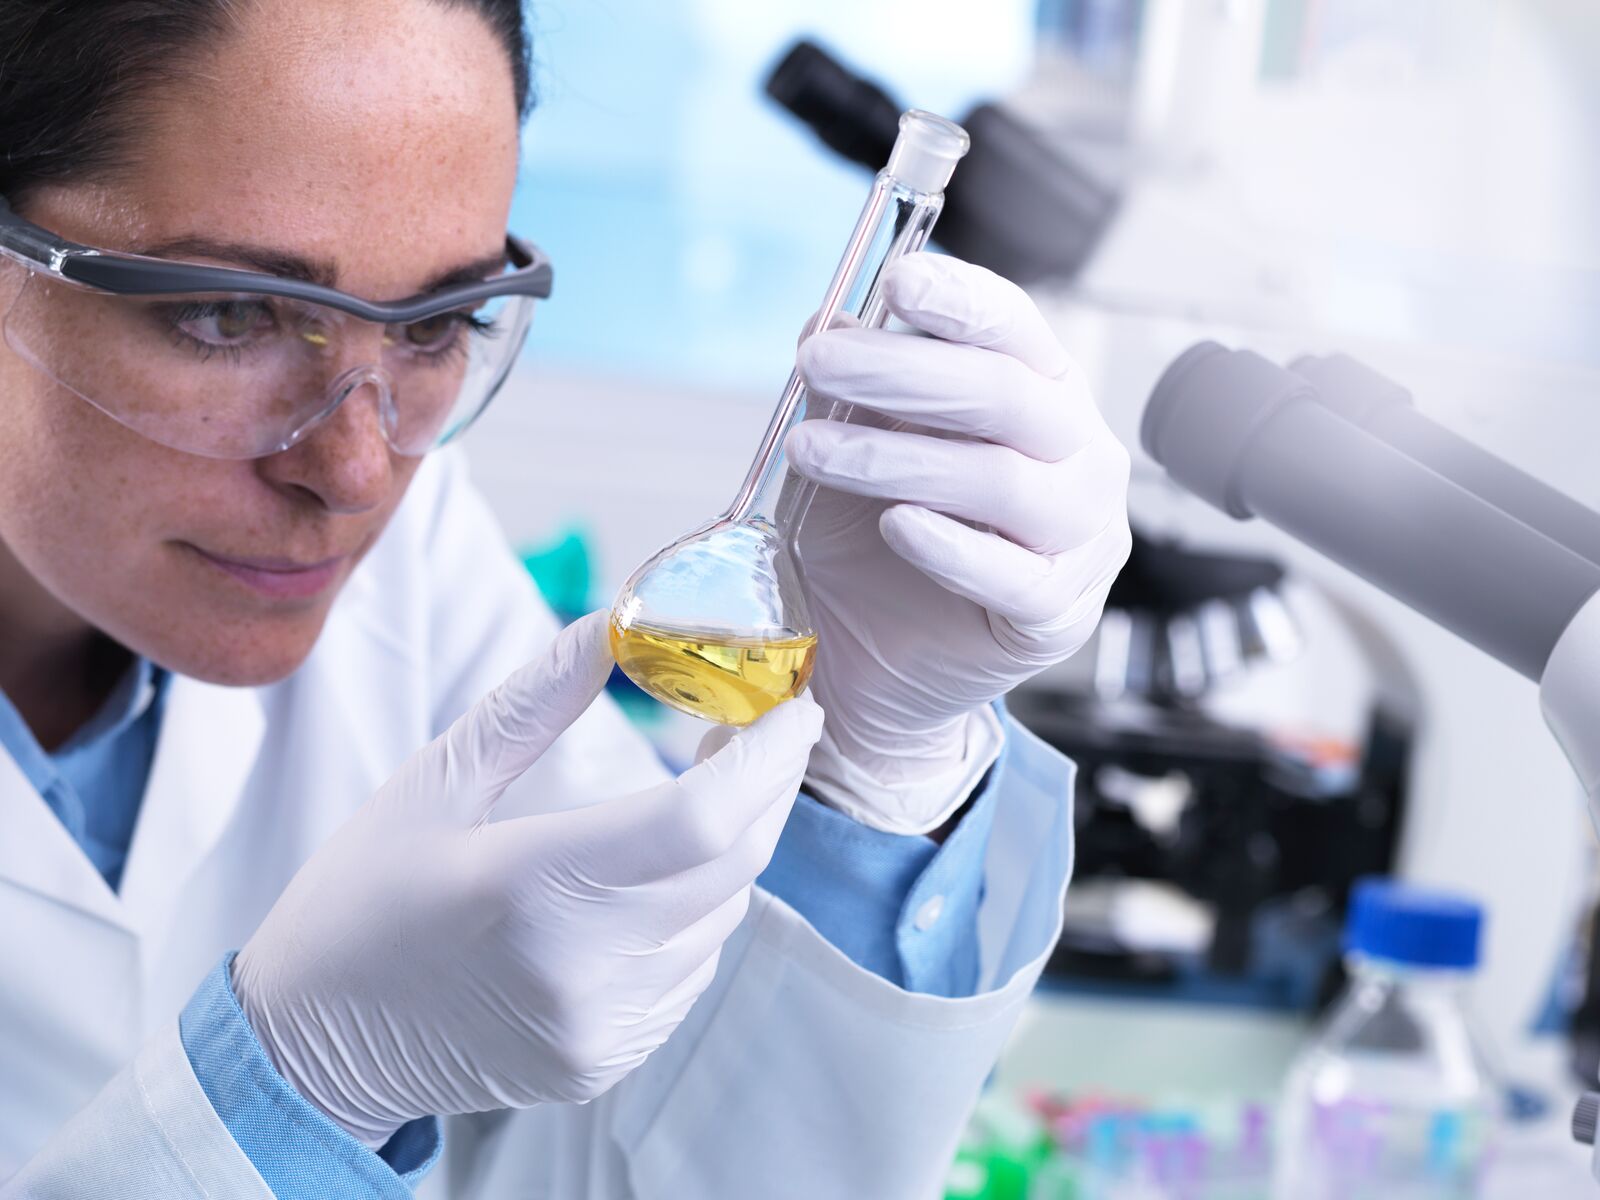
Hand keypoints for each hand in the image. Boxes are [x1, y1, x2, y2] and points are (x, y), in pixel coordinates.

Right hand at [232, 611, 822, 1146]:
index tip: (795, 704)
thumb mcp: (434, 781)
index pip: (700, 820)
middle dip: (768, 784)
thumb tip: (613, 626)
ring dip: (729, 850)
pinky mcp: (608, 1061)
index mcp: (528, 884)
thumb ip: (534, 702)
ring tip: (691, 801)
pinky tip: (648, 883)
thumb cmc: (363, 897)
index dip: (768, 756)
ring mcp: (600, 1026)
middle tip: (762, 727)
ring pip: (724, 916)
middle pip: (734, 862)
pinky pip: (693, 968)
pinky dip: (695, 912)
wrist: (312, 1045)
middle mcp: (579, 967)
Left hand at [786, 253, 1129, 832]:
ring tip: (810, 450)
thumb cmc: (877, 550)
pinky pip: (1014, 576)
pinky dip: (951, 548)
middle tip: (817, 362)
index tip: (897, 281)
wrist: (881, 666)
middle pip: (1006, 396)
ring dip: (897, 458)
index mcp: (1043, 395)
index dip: (961, 302)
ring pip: (1002, 481)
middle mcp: (1079, 455)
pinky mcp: (1058, 613)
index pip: (1017, 330)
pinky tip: (896, 526)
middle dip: (902, 373)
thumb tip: (827, 324)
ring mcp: (1081, 536)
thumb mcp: (855, 453)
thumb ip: (854, 395)